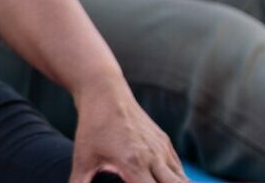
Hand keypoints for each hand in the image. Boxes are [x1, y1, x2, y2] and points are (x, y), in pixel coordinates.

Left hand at [71, 90, 187, 182]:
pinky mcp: (164, 141)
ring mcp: (161, 148)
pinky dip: (176, 179)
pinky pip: (178, 167)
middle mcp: (153, 157)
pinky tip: (165, 182)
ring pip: (182, 179)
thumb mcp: (82, 159)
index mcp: (133, 164)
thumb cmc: (92, 127)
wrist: (104, 92)